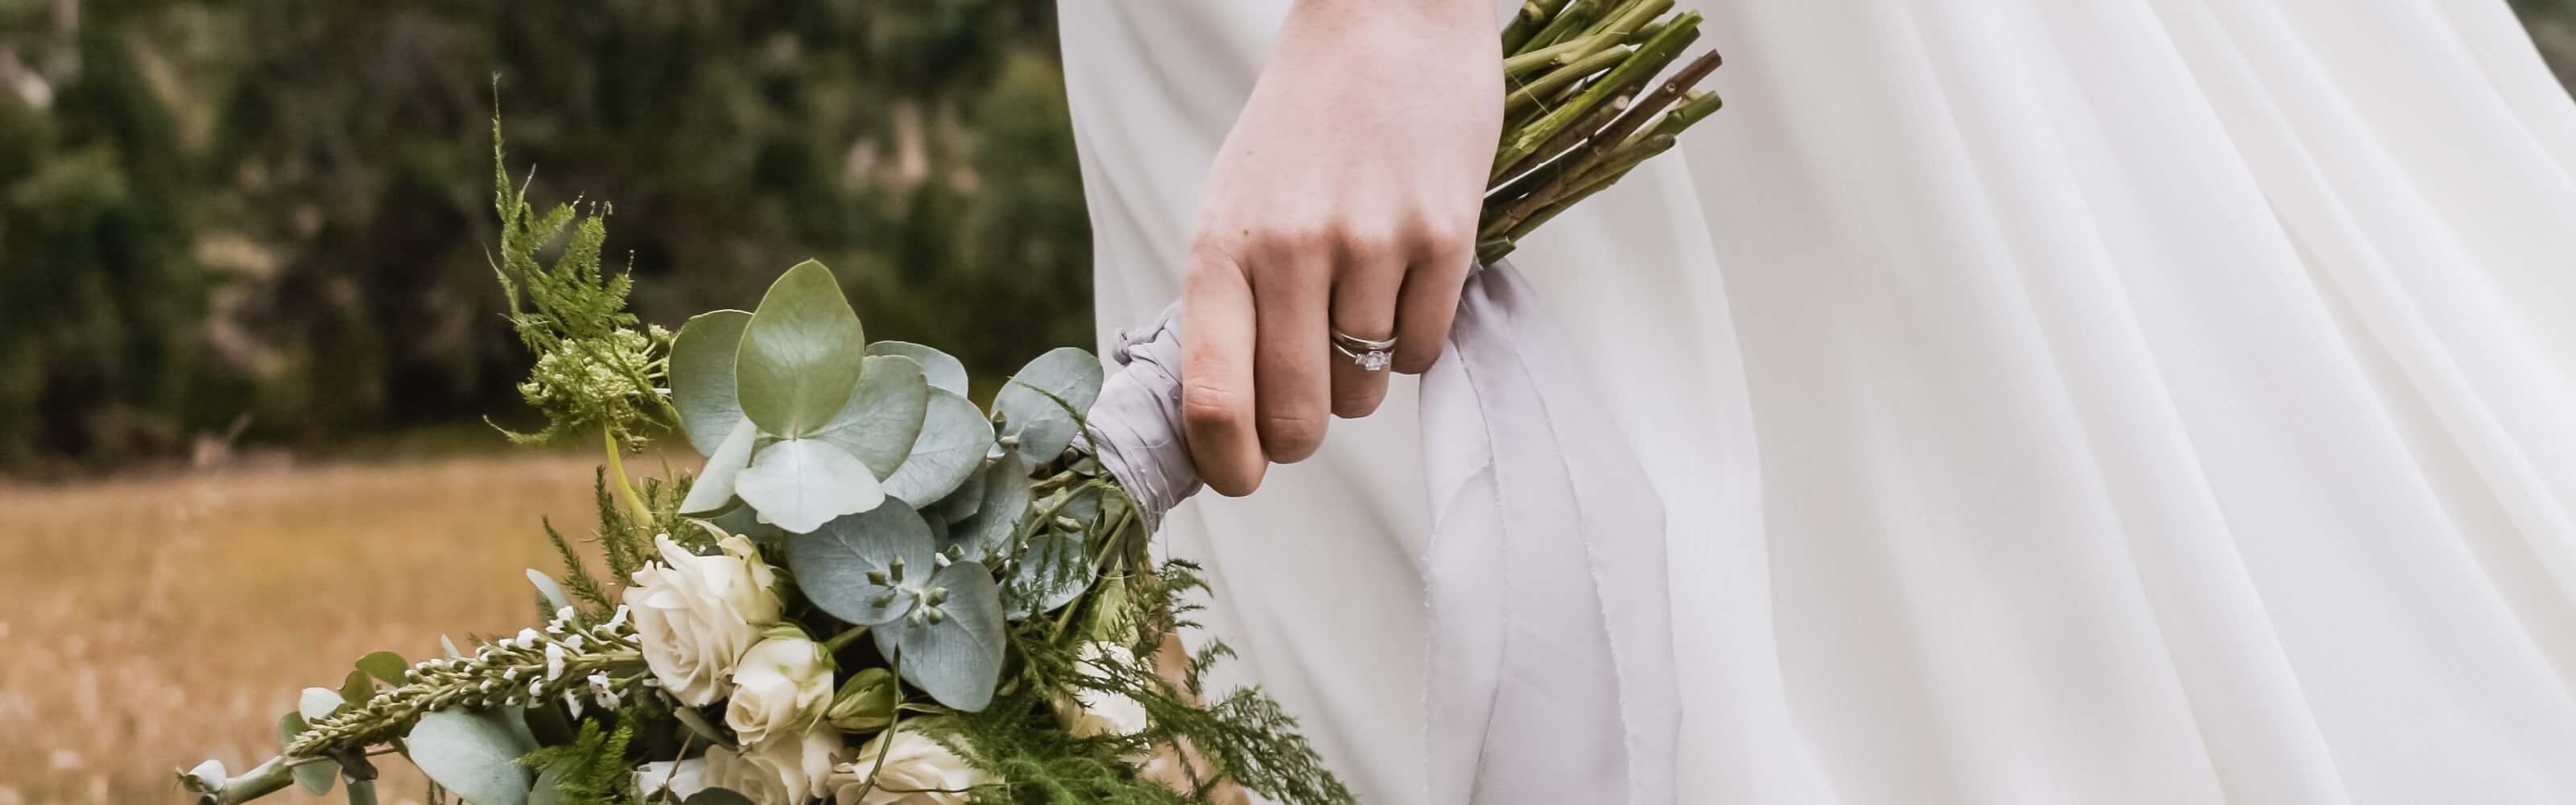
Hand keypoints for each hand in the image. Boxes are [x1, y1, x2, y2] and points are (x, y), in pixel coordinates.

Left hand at [1183, 0, 1501, 495]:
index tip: (1241, 478)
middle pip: (1298, 416)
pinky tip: (1403, 284)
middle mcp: (1290, 249)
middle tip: (1307, 413)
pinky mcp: (1445, 234)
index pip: (1211, 395)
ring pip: (1365, 391)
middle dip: (1302, 434)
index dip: (1225, 462)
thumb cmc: (1302, 125)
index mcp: (1221, 246)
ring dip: (1360, 379)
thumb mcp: (1233, 202)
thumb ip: (1226, 301)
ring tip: (1357, 308)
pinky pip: (1425, 350)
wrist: (1385, 21)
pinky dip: (1413, 342)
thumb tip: (1224, 415)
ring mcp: (1371, 243)